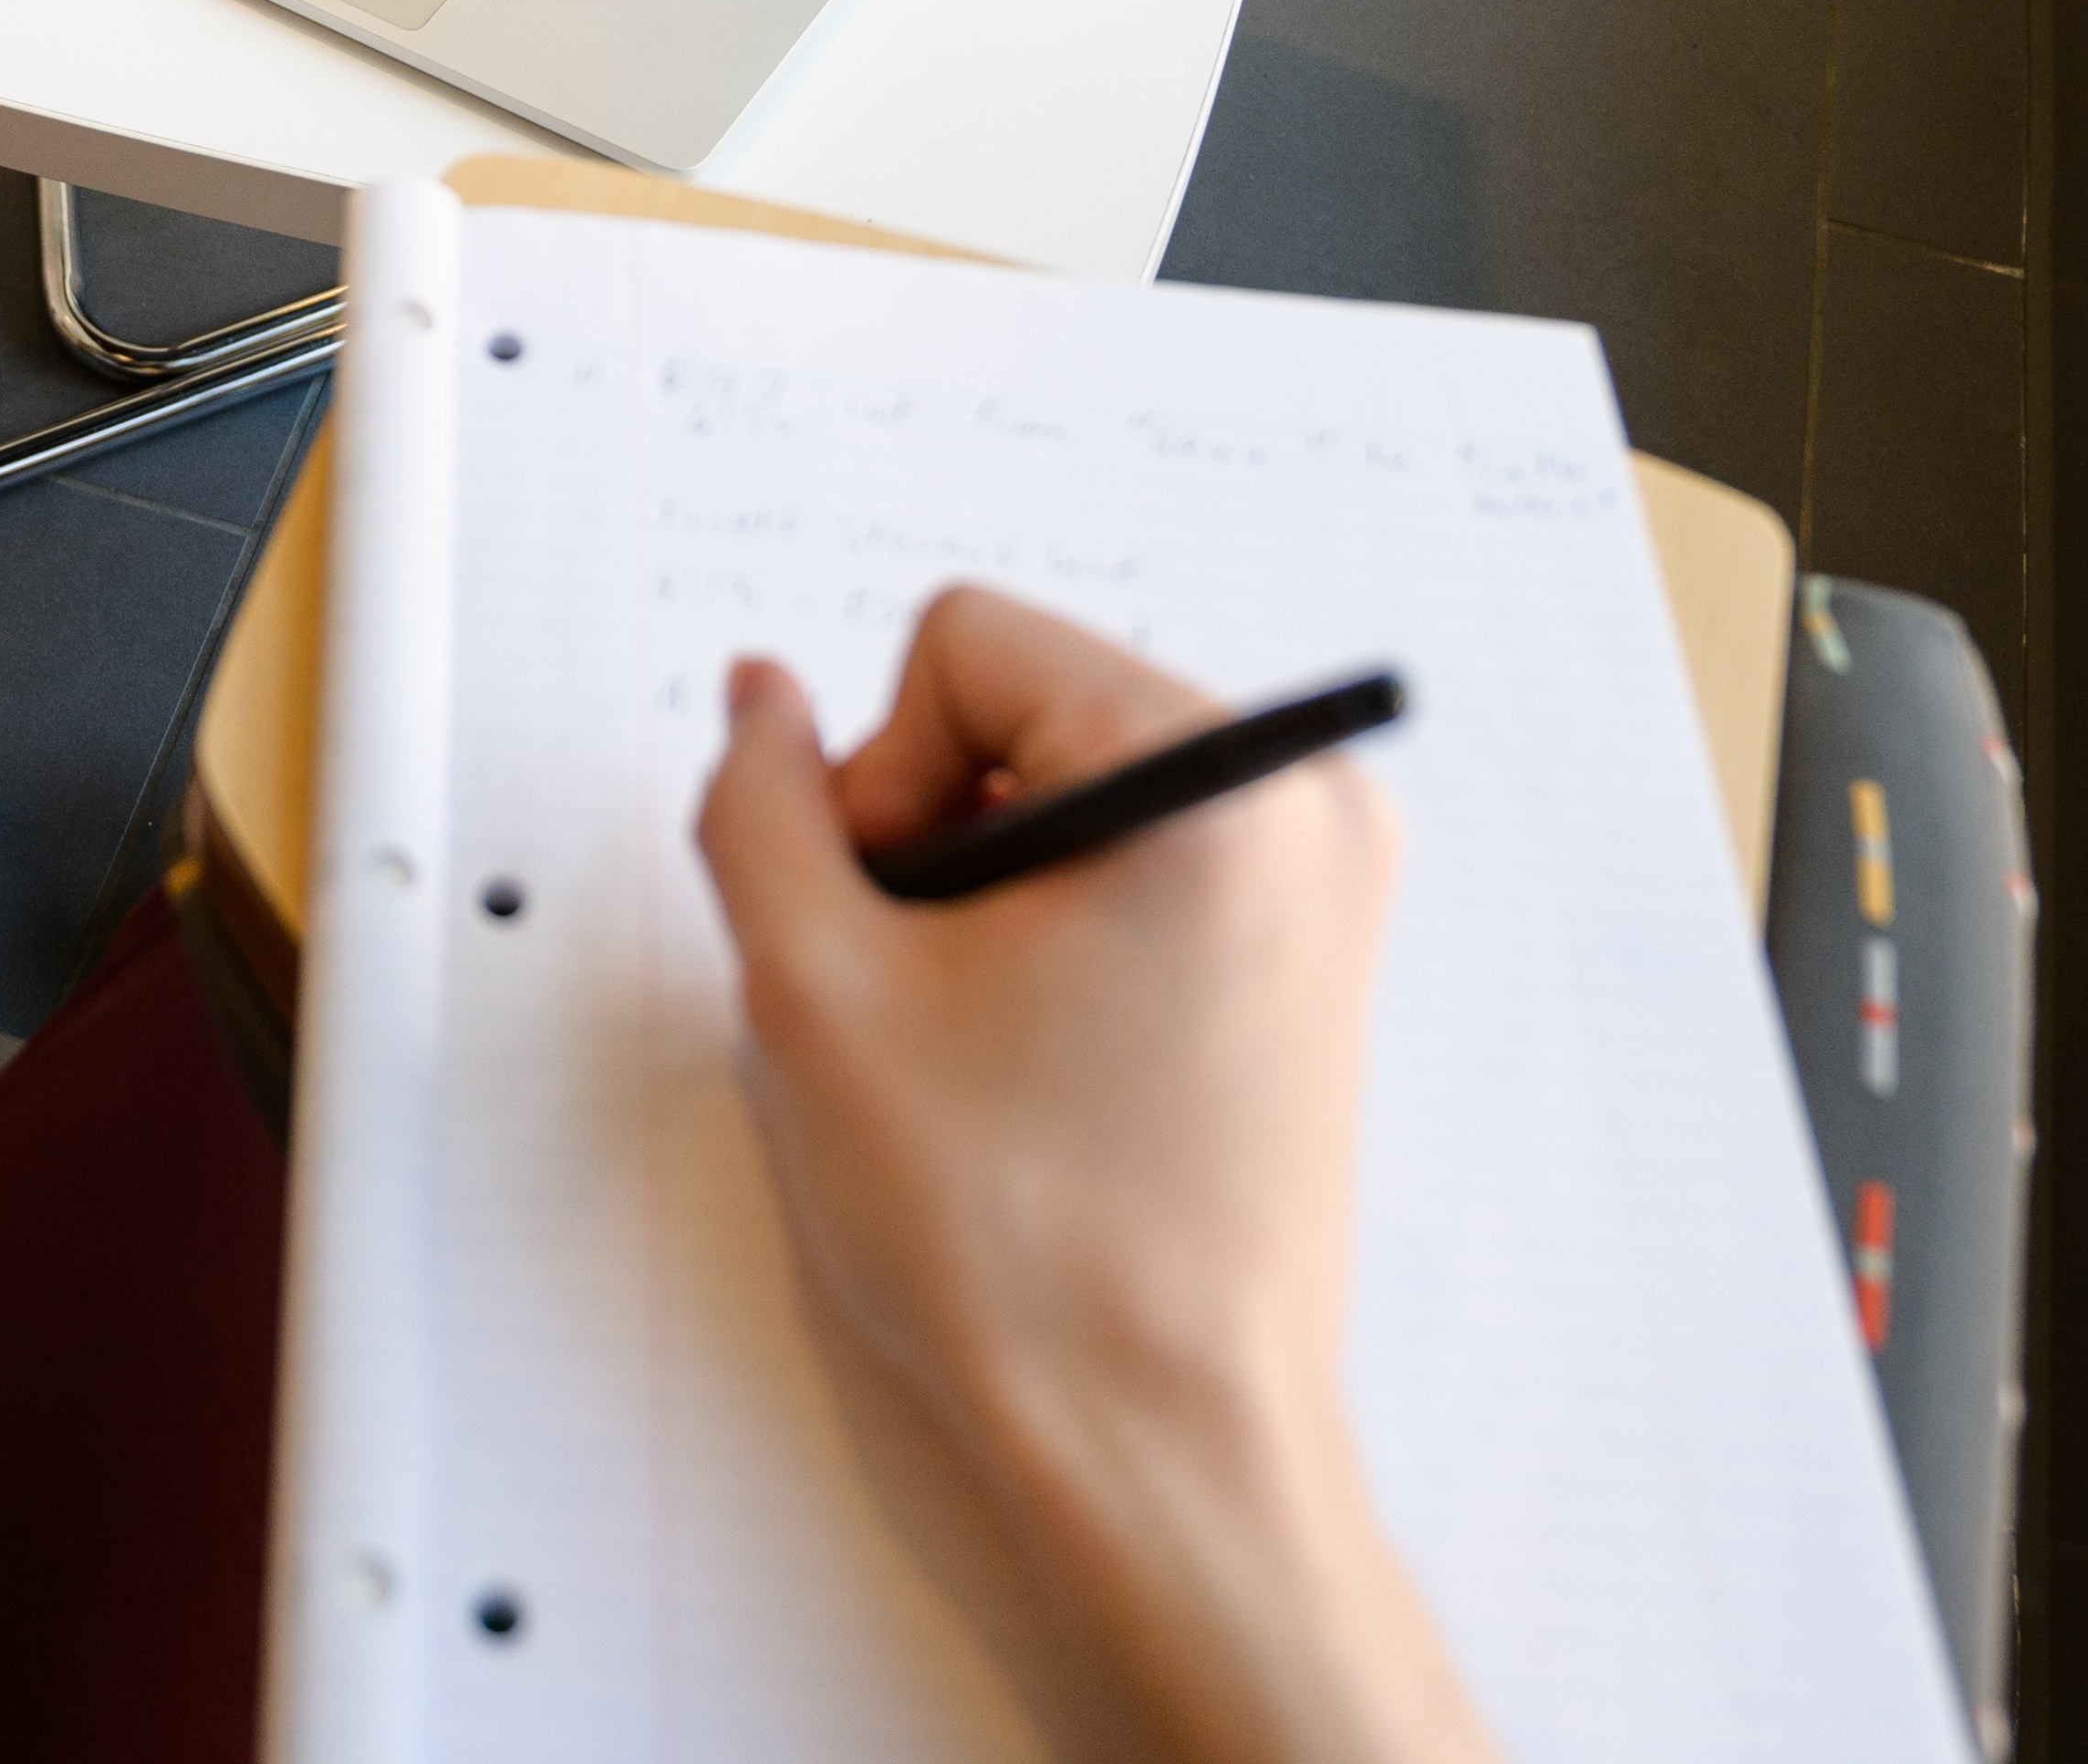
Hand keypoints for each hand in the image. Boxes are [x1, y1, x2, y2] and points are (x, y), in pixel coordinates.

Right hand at [696, 590, 1492, 1763]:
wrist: (1164, 1443)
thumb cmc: (1026, 1248)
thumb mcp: (815, 993)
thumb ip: (759, 805)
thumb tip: (764, 701)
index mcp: (1219, 782)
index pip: (964, 643)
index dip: (875, 777)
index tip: (895, 927)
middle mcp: (1307, 806)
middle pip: (1026, 702)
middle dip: (938, 831)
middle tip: (929, 998)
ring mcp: (1328, 883)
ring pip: (1073, 784)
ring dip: (993, 890)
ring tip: (986, 1043)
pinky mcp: (1315, 954)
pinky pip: (1142, 857)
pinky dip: (1063, 929)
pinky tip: (1044, 1058)